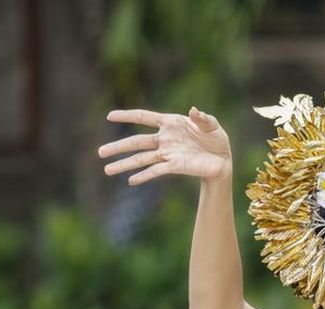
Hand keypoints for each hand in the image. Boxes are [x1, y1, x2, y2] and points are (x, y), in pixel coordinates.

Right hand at [98, 107, 231, 184]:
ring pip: (141, 159)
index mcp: (171, 123)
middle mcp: (165, 139)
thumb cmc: (216, 139)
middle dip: (118, 147)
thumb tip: (193, 111)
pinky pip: (155, 171)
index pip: (144, 117)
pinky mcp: (174, 167)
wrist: (224, 160)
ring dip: (125, 164)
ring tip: (107, 170)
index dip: (128, 116)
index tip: (110, 116)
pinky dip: (144, 176)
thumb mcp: (212, 125)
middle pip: (136, 142)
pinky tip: (131, 181)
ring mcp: (167, 154)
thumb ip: (202, 118)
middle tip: (100, 152)